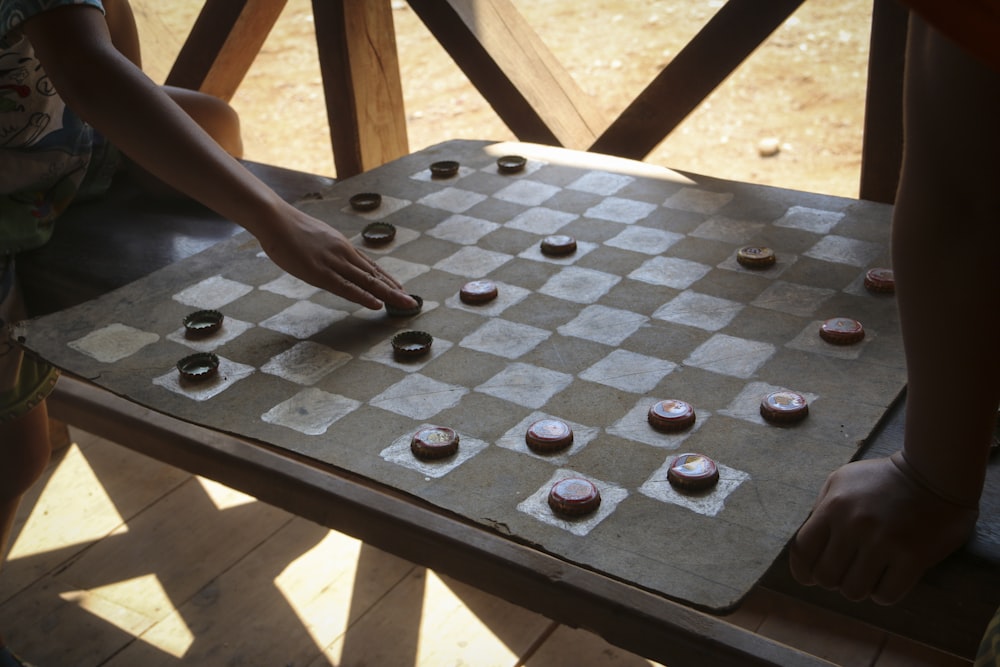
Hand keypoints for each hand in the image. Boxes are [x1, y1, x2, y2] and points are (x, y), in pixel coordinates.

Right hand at [254, 207, 416, 310]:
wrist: (275, 218)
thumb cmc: (290, 229)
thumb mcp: (317, 238)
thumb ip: (328, 250)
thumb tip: (332, 259)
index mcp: (342, 246)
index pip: (371, 266)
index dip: (387, 279)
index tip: (401, 289)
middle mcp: (344, 254)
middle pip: (374, 275)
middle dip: (395, 290)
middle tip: (412, 302)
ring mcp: (333, 262)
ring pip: (367, 281)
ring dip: (388, 294)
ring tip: (404, 305)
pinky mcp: (320, 272)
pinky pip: (346, 287)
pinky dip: (364, 296)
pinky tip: (377, 304)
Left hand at [789, 454, 977, 604]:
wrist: (935, 473)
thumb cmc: (883, 479)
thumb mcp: (842, 481)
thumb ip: (822, 508)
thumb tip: (810, 543)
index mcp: (833, 507)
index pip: (803, 551)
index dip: (801, 571)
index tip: (808, 577)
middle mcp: (855, 525)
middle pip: (826, 577)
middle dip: (832, 580)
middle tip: (846, 572)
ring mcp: (884, 543)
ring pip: (854, 591)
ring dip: (858, 588)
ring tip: (868, 574)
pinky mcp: (913, 558)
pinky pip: (885, 595)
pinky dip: (883, 594)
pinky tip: (888, 578)